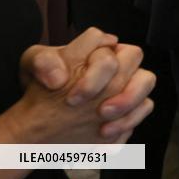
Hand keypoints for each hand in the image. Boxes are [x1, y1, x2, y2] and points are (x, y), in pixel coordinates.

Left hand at [13, 28, 155, 142]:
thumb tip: (58, 76)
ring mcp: (125, 83)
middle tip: (97, 108)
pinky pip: (144, 108)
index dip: (93, 70)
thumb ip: (42, 63)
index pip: (105, 43)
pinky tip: (106, 134)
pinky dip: (129, 122)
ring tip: (104, 120)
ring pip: (146, 80)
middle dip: (115, 81)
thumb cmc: (42, 84)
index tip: (71, 97)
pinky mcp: (130, 107)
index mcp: (94, 48)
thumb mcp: (32, 67)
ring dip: (129, 101)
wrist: (43, 116)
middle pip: (134, 55)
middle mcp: (115, 62)